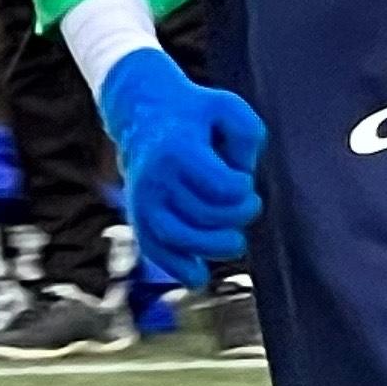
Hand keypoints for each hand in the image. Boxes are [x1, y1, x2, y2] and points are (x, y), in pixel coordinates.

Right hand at [98, 46, 263, 291]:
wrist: (142, 111)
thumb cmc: (195, 114)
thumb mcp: (230, 109)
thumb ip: (248, 139)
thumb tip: (241, 180)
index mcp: (179, 148)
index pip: (223, 188)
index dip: (244, 191)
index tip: (244, 182)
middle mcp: (156, 177)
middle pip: (205, 215)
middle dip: (238, 216)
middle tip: (248, 205)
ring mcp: (143, 199)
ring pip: (178, 238)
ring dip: (214, 248)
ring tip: (235, 242)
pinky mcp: (138, 216)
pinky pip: (155, 250)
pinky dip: (178, 268)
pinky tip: (198, 276)